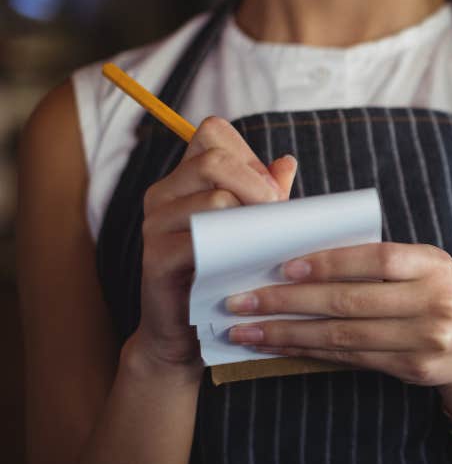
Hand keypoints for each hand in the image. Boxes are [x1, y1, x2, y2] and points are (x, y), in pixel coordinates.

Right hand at [134, 116, 295, 368]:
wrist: (186, 331)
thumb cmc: (223, 273)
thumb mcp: (249, 228)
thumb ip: (265, 195)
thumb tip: (286, 162)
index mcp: (183, 180)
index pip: (213, 132)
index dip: (249, 154)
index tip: (271, 190)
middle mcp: (162, 194)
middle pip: (214, 159)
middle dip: (257, 184)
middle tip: (279, 214)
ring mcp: (154, 225)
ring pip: (214, 198)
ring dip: (253, 219)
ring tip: (268, 242)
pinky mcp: (155, 259)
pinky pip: (201, 239)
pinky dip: (234, 247)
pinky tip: (249, 262)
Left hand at [223, 242, 451, 413]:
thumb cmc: (443, 295)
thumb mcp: (427, 267)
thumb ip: (382, 262)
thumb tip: (306, 256)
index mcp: (434, 265)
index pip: (376, 259)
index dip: (328, 263)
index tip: (283, 267)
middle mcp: (434, 302)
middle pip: (350, 302)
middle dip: (288, 302)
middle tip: (241, 301)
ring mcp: (426, 340)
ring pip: (343, 336)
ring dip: (287, 333)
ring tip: (246, 331)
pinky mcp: (413, 369)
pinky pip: (351, 358)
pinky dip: (310, 352)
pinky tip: (280, 346)